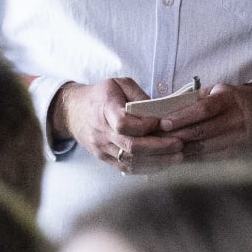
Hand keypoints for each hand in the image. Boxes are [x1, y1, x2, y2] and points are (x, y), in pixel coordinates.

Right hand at [58, 76, 184, 174]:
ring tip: (177, 156)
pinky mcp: (104, 158)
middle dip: (159, 147)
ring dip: (157, 160)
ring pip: (131, 161)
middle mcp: (102, 132)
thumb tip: (159, 111)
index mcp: (105, 109)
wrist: (73, 112)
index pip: (124, 124)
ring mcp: (102, 148)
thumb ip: (139, 95)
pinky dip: (146, 168)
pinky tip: (162, 163)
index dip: (144, 126)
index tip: (159, 122)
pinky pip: (126, 167)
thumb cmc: (100, 95)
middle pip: (131, 146)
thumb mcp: (119, 84)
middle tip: (179, 144)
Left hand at [162, 82, 251, 161]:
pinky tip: (179, 157)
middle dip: (176, 137)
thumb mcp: (216, 91)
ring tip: (163, 150)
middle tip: (156, 139)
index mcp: (228, 100)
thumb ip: (194, 99)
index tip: (163, 124)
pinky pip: (210, 159)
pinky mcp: (237, 153)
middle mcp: (236, 120)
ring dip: (181, 151)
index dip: (182, 118)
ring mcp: (238, 139)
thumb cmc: (230, 99)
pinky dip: (193, 159)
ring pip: (204, 149)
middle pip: (202, 132)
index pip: (203, 110)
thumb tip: (166, 110)